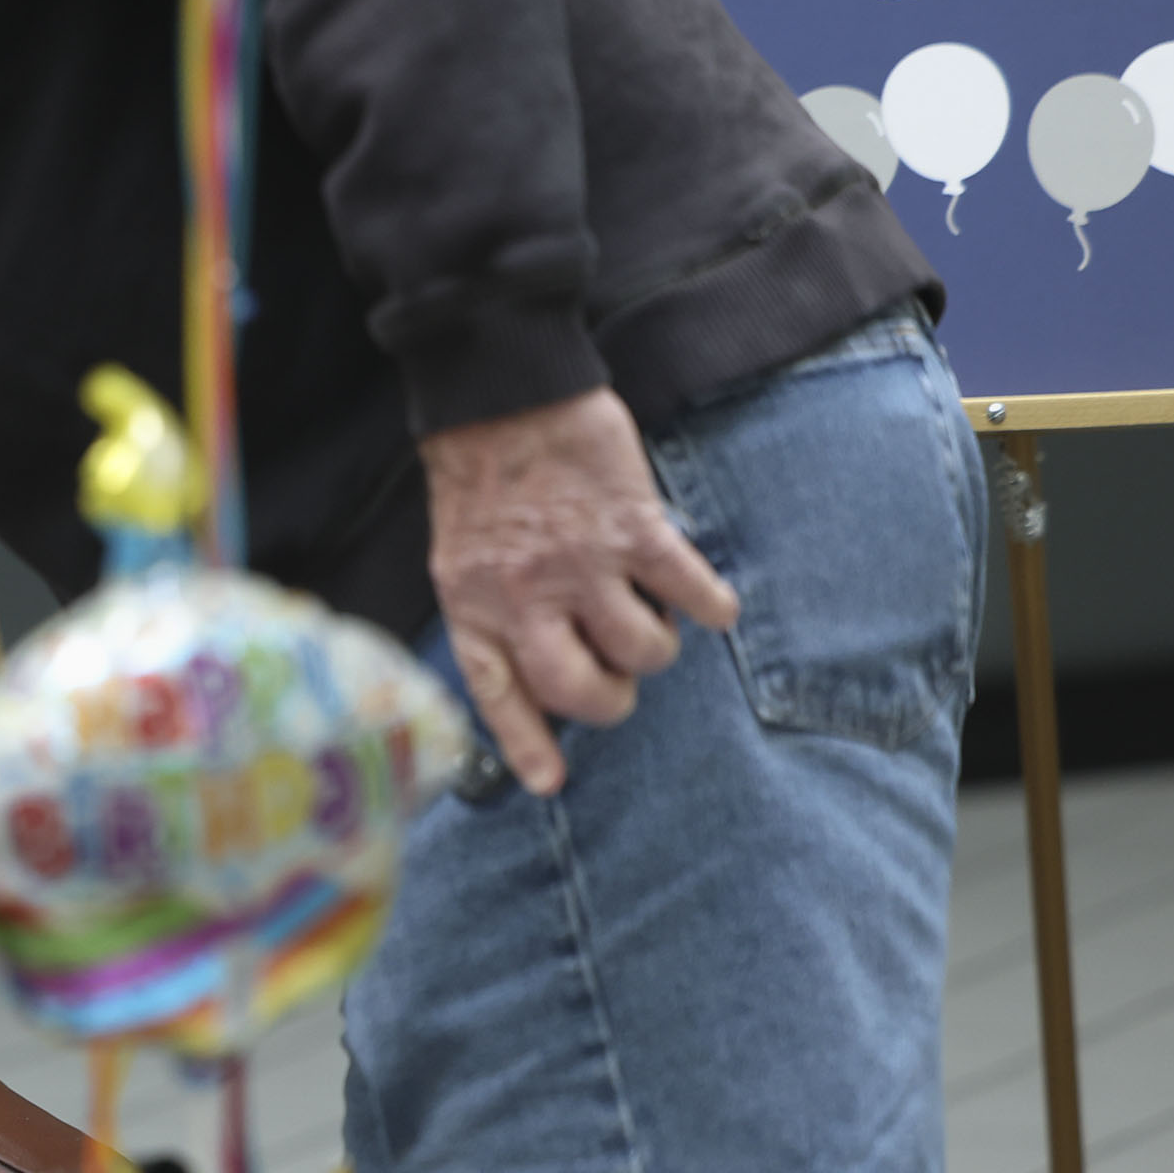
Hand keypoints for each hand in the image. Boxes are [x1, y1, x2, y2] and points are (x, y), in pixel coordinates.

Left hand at [419, 387, 738, 796]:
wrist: (501, 388)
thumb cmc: (481, 471)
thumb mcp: (460, 550)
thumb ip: (491, 606)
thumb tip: (530, 663)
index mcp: (474, 603)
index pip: (499, 694)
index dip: (526, 744)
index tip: (551, 783)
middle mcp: (524, 595)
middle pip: (582, 692)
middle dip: (610, 700)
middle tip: (618, 676)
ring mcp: (581, 563)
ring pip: (643, 652)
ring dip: (658, 647)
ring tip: (652, 617)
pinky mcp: (633, 526)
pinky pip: (689, 592)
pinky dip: (711, 606)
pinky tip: (713, 604)